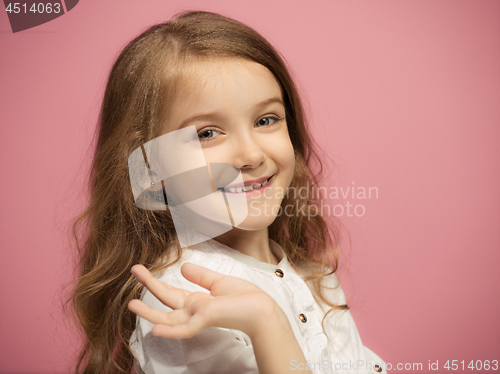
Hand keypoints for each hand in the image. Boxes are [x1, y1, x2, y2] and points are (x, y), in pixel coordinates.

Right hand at [128, 263, 278, 339]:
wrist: (261, 308)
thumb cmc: (244, 298)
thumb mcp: (218, 282)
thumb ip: (200, 277)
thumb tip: (182, 267)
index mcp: (196, 301)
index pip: (170, 292)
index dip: (154, 281)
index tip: (140, 269)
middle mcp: (193, 311)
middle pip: (165, 300)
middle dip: (148, 286)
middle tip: (132, 271)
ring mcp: (197, 317)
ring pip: (168, 319)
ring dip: (149, 313)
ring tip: (131, 304)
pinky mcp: (205, 320)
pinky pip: (184, 329)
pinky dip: (169, 331)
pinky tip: (154, 330)